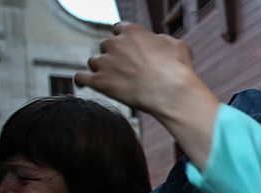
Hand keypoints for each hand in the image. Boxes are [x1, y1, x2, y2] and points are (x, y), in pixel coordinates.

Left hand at [75, 23, 200, 117]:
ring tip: (115, 80)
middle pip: (106, 46)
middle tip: (127, 70)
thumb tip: (157, 42)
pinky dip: (82, 80)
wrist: (173, 94)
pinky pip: (81, 78)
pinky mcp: (99, 82)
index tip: (129, 49)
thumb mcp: (178, 46)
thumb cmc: (179, 70)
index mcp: (131, 31)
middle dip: (114, 56)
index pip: (119, 29)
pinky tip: (84, 83)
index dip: (124, 39)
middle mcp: (114, 43)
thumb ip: (162, 40)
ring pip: (94, 61)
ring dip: (102, 68)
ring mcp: (105, 63)